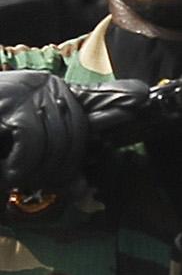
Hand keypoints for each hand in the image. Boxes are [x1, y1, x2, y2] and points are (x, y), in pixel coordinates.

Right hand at [0, 70, 87, 191]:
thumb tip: (82, 191)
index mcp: (51, 87)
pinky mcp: (7, 104)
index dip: (72, 161)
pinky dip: (22, 164)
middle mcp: (43, 83)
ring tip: (15, 179)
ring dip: (36, 170)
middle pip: (74, 135)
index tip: (58, 182)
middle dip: (57, 169)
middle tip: (35, 185)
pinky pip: (31, 140)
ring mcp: (23, 90)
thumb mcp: (22, 140)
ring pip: (55, 141)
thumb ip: (52, 158)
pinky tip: (9, 174)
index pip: (81, 127)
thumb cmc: (2, 136)